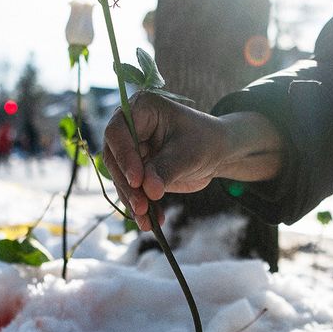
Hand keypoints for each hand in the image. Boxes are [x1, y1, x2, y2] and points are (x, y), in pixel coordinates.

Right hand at [101, 92, 283, 230]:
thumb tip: (147, 190)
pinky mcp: (137, 170)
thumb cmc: (206, 141)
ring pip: (120, 177)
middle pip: (114, 157)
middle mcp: (130, 128)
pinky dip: (142, 206)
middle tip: (141, 206)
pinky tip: (152, 222)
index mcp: (141, 109)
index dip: (124, 156)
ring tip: (147, 220)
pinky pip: (132, 190)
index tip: (137, 180)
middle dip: (127, 185)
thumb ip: (166, 169)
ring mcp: (132, 150)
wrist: (218, 152)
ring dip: (132, 200)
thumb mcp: (188, 153)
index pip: (118, 131)